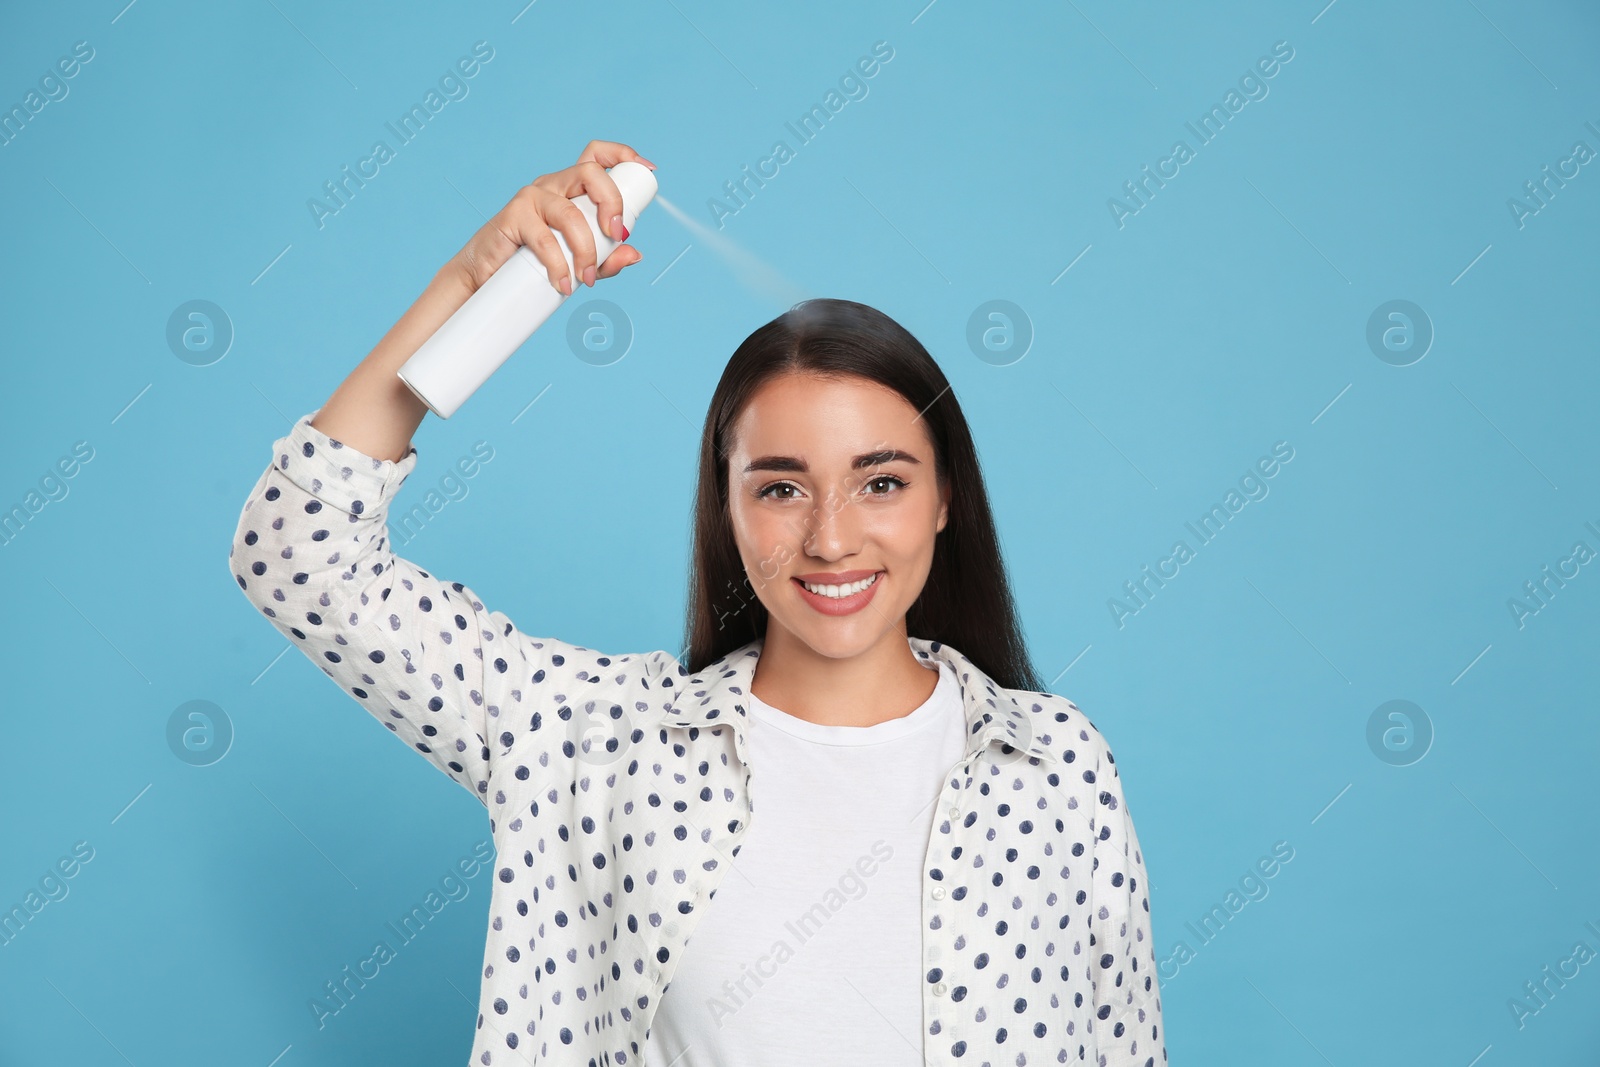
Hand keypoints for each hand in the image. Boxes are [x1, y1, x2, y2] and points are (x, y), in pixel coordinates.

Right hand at [447, 139, 655, 296]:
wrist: (486, 276)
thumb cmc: (535, 263)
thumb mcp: (579, 262)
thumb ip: (607, 258)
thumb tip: (635, 254)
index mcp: (572, 189)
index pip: (597, 156)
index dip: (623, 155)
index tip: (647, 169)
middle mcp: (554, 186)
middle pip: (591, 172)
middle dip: (612, 202)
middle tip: (615, 236)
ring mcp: (533, 197)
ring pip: (571, 213)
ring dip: (586, 250)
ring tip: (586, 278)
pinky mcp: (514, 215)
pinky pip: (545, 238)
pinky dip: (559, 265)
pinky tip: (563, 284)